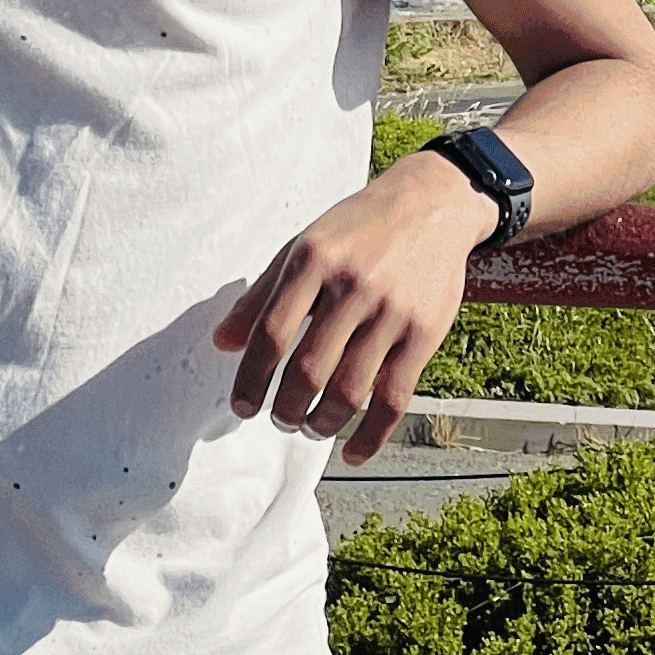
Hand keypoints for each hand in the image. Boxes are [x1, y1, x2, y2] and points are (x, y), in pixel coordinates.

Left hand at [210, 151, 486, 463]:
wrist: (432, 204)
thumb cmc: (358, 228)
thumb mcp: (304, 244)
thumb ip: (262, 294)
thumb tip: (222, 342)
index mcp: (314, 259)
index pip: (271, 334)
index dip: (251, 379)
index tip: (242, 406)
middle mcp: (352, 285)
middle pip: (308, 371)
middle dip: (286, 409)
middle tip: (280, 418)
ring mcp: (391, 311)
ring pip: (349, 392)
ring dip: (321, 424)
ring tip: (311, 425)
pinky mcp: (424, 333)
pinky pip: (394, 400)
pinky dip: (370, 437)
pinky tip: (351, 451)